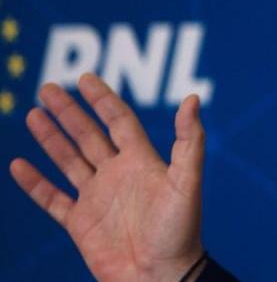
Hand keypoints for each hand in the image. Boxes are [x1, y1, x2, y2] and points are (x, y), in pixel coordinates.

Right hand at [8, 74, 206, 281]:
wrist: (161, 276)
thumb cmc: (180, 230)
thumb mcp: (188, 181)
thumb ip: (189, 140)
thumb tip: (193, 98)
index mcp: (142, 161)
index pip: (119, 121)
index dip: (102, 99)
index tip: (85, 79)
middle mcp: (118, 175)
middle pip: (89, 136)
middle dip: (69, 112)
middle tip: (48, 87)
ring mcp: (97, 198)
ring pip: (69, 161)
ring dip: (52, 138)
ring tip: (34, 114)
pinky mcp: (81, 224)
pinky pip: (52, 199)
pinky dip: (35, 183)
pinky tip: (19, 164)